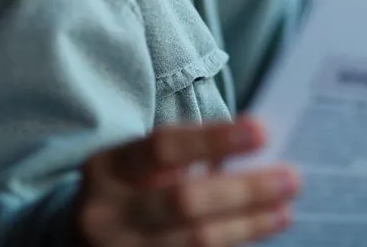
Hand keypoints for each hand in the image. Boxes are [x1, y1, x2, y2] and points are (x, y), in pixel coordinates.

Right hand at [74, 116, 298, 246]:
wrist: (75, 242)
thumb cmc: (123, 190)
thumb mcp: (135, 164)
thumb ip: (182, 155)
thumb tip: (252, 146)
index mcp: (106, 168)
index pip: (163, 146)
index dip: (214, 138)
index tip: (263, 130)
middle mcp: (106, 215)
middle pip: (184, 201)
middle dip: (244, 190)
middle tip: (291, 178)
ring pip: (195, 242)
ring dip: (247, 225)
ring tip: (284, 210)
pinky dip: (231, 246)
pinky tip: (257, 231)